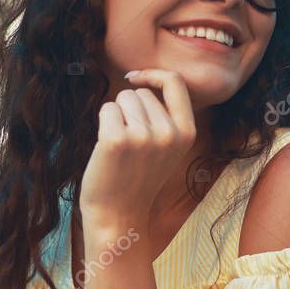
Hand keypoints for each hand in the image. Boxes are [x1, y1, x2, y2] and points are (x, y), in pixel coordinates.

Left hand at [79, 69, 196, 230]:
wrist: (118, 214)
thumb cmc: (138, 177)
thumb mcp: (167, 147)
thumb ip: (166, 116)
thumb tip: (143, 79)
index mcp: (187, 133)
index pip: (175, 83)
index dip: (154, 75)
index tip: (136, 79)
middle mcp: (169, 133)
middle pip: (141, 93)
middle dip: (130, 108)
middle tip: (130, 143)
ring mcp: (143, 136)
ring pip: (123, 98)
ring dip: (116, 116)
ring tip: (120, 146)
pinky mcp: (116, 140)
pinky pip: (107, 109)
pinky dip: (102, 122)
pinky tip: (106, 147)